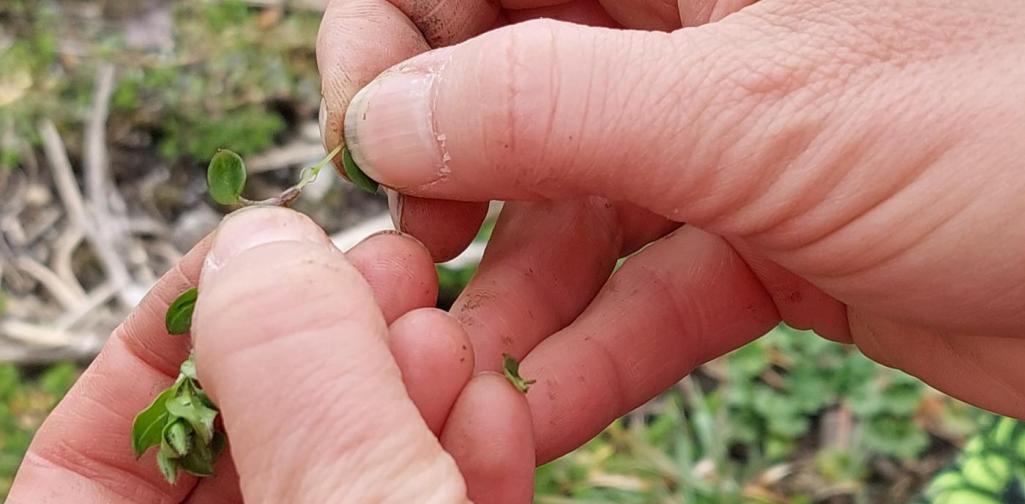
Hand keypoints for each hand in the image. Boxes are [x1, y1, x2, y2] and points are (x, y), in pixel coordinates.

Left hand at [8, 207, 533, 502]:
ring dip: (406, 391)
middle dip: (320, 344)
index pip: (91, 466)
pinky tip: (492, 408)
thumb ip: (304, 396)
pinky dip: (462, 460)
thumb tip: (266, 250)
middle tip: (384, 271)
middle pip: (248, 447)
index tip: (255, 253)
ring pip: (352, 472)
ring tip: (443, 330)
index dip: (164, 340)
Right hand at [320, 0, 1024, 464]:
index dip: (398, 37)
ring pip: (567, 210)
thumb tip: (387, 119)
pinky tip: (534, 414)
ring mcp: (719, 141)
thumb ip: (549, 107)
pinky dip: (592, 354)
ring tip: (457, 379)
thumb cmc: (1010, 129)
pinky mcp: (755, 240)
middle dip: (444, 184)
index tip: (367, 137)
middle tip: (411, 261)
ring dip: (509, 300)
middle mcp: (691, 33)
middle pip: (504, 90)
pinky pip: (643, 292)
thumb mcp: (754, 110)